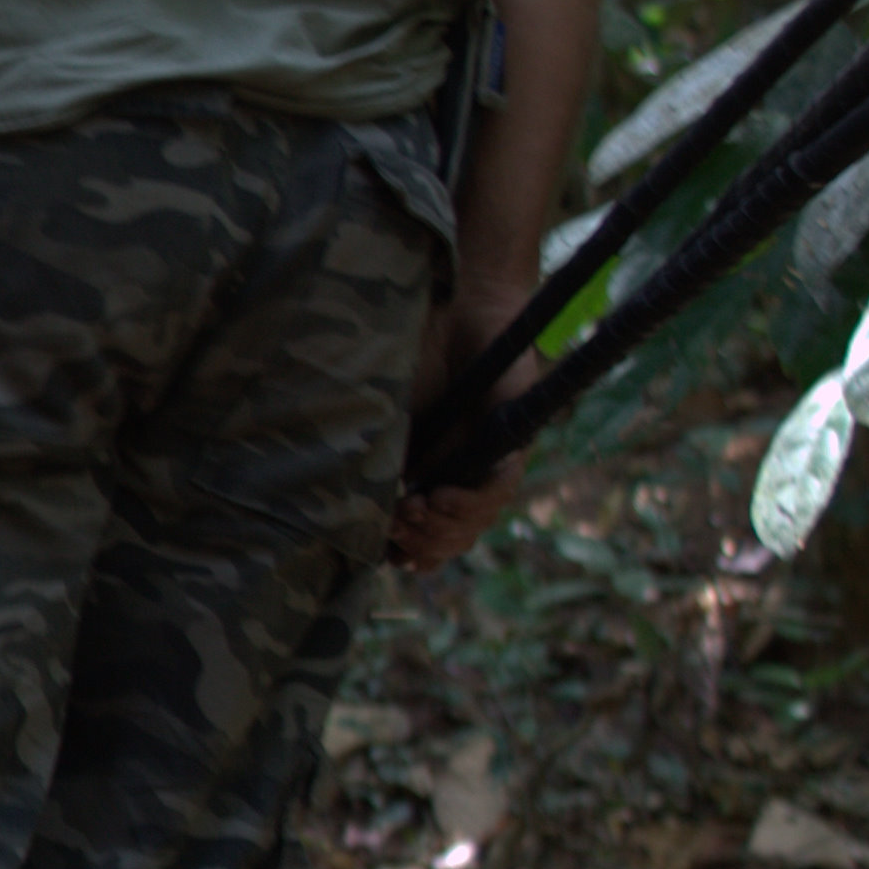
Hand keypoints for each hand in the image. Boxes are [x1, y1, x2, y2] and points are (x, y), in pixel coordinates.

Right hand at [392, 279, 542, 567]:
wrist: (454, 312)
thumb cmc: (414, 357)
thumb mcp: (386, 421)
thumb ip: (377, 463)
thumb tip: (355, 515)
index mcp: (436, 475)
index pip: (435, 537)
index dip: (415, 555)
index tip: (389, 555)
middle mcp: (466, 474)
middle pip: (456, 538)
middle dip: (424, 544)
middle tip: (397, 527)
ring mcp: (492, 461)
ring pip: (478, 521)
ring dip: (443, 527)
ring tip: (414, 511)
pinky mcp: (513, 441)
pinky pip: (500, 487)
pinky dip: (470, 501)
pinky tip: (440, 496)